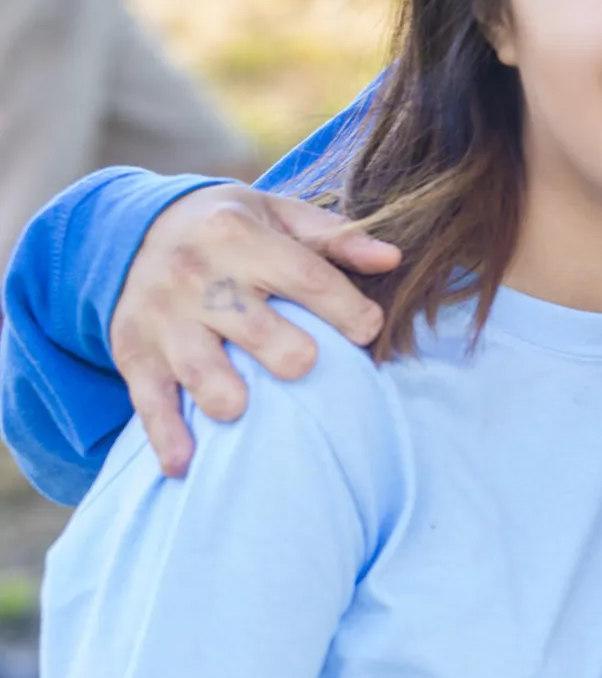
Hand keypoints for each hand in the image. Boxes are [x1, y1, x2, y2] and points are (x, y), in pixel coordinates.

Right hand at [111, 185, 401, 476]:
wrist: (136, 229)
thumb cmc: (230, 227)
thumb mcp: (278, 213)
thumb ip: (335, 238)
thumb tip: (391, 260)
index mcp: (238, 235)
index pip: (304, 276)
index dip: (345, 308)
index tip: (369, 330)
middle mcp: (196, 275)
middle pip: (249, 324)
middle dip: (282, 351)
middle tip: (306, 366)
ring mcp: (162, 317)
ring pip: (197, 365)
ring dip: (221, 394)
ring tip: (241, 411)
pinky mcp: (134, 352)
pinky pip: (150, 398)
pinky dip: (165, 434)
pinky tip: (184, 464)